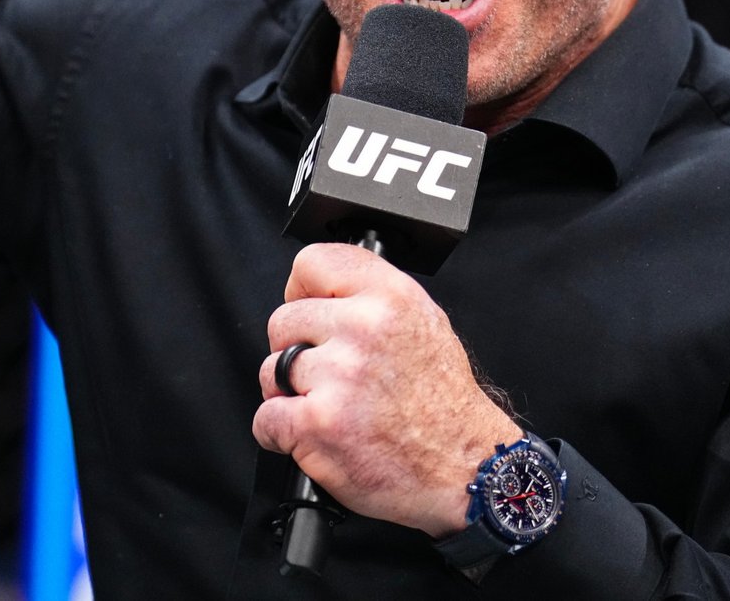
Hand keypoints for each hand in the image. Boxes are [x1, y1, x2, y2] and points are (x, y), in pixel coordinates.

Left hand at [253, 242, 521, 536]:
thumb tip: (324, 293)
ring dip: (288, 395)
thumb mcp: (425, 324)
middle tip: (328, 374)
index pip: (313, 262)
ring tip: (327, 407)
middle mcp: (365, 328)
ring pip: (271, 370)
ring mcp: (339, 375)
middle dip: (296, 350)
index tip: (309, 311)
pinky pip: (265, 417)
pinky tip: (312, 435)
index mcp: (392, 297)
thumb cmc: (445, 404)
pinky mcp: (319, 424)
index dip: (302, 290)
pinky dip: (279, 434)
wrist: (464, 466)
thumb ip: (375, 299)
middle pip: (283, 320)